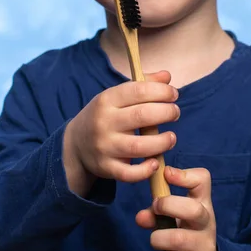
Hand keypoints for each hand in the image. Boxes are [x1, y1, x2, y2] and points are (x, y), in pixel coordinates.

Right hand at [63, 70, 179, 194]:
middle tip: (175, 113)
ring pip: (138, 147)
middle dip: (166, 113)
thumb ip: (142, 85)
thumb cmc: (104, 116)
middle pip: (142, 116)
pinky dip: (145, 170)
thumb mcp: (116, 96)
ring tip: (171, 138)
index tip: (174, 94)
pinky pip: (129, 173)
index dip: (161, 91)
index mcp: (107, 100)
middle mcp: (104, 122)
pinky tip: (156, 162)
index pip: (138, 91)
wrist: (75, 144)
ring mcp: (105, 147)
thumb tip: (166, 76)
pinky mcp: (107, 168)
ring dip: (162, 142)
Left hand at [136, 166, 218, 250]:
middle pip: (193, 209)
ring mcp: (206, 243)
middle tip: (155, 209)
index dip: (184, 174)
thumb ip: (155, 212)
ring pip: (179, 238)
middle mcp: (206, 220)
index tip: (166, 173)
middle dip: (167, 207)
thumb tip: (140, 217)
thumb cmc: (184, 230)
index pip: (202, 179)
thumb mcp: (173, 216)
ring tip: (156, 240)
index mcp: (201, 201)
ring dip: (159, 238)